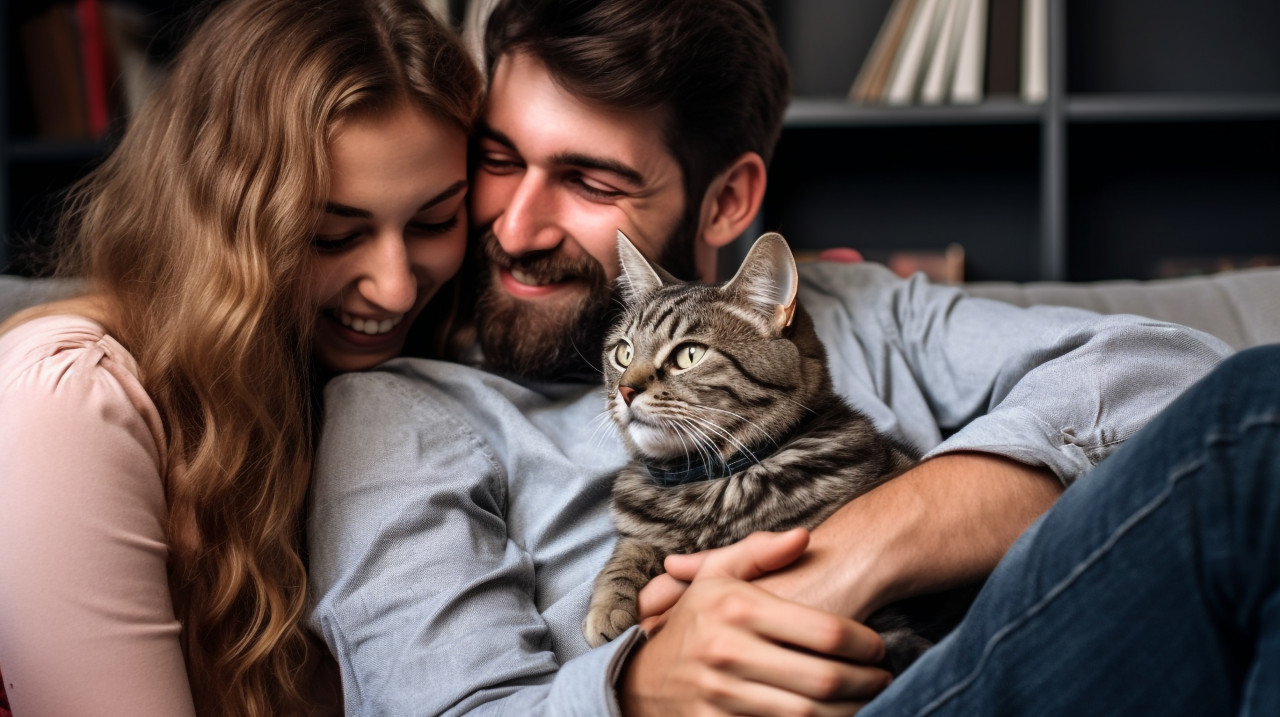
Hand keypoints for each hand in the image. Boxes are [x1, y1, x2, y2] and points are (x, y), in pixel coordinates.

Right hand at [621, 530, 892, 716]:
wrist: (640, 679)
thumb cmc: (693, 622)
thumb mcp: (717, 577)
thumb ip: (760, 552)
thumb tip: (804, 536)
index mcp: (736, 606)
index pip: (824, 631)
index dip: (864, 644)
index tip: (877, 647)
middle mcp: (728, 650)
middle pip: (824, 678)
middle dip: (867, 682)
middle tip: (883, 677)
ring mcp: (722, 694)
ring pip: (809, 714)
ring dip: (850, 711)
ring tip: (869, 700)